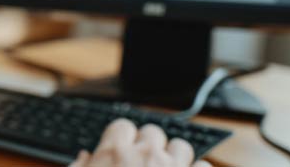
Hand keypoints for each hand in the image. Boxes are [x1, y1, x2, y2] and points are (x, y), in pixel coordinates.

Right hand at [68, 119, 211, 166]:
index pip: (122, 126)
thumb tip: (85, 157)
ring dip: (176, 158)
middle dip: (150, 146)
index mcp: (113, 154)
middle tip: (145, 165)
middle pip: (152, 132)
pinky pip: (204, 166)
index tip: (122, 151)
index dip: (123, 139)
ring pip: (181, 146)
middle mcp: (145, 155)